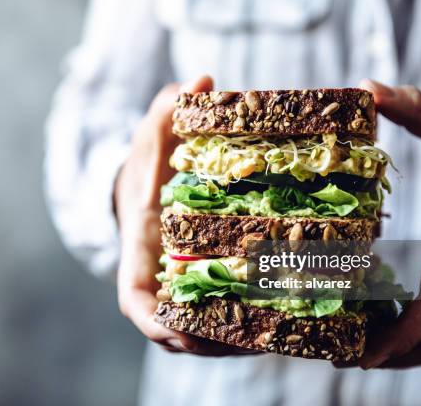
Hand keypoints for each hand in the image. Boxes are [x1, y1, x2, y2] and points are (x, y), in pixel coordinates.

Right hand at [114, 76, 256, 355]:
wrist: (152, 191)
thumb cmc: (149, 170)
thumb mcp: (153, 139)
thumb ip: (169, 112)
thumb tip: (202, 81)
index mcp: (140, 258)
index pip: (136, 304)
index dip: (155, 323)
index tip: (180, 330)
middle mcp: (161, 283)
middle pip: (178, 329)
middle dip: (211, 340)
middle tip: (254, 337)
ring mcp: (184, 290)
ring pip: (205, 329)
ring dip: (236, 338)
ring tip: (278, 334)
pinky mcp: (207, 289)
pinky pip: (225, 315)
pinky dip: (248, 323)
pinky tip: (284, 317)